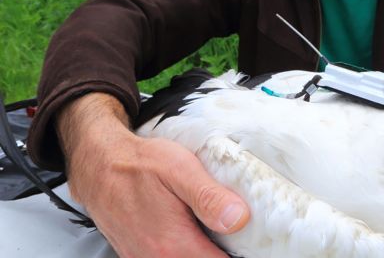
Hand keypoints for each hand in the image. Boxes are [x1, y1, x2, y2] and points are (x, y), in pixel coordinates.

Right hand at [57, 93, 249, 256]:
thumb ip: (209, 197)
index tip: (255, 243)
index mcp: (174, 244)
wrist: (98, 165)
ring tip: (221, 235)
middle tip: (241, 237)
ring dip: (204, 251)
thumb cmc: (139, 164)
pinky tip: (197, 234)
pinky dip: (185, 251)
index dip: (241, 254)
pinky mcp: (138, 255)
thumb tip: (239, 219)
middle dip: (222, 251)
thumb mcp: (180, 169)